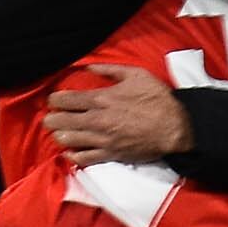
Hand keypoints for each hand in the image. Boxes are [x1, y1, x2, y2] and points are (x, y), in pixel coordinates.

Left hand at [46, 62, 193, 166]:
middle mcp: (97, 120)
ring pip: (66, 140)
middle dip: (51, 118)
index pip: (65, 100)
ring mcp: (101, 139)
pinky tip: (70, 150)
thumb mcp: (137, 75)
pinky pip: (81, 159)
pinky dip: (72, 155)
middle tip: (52, 117)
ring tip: (62, 132)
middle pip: (59, 121)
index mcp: (101, 99)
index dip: (54, 100)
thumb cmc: (158, 100)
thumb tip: (88, 67)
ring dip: (60, 135)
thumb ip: (110, 70)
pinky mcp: (109, 154)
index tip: (54, 100)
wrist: (176, 128)